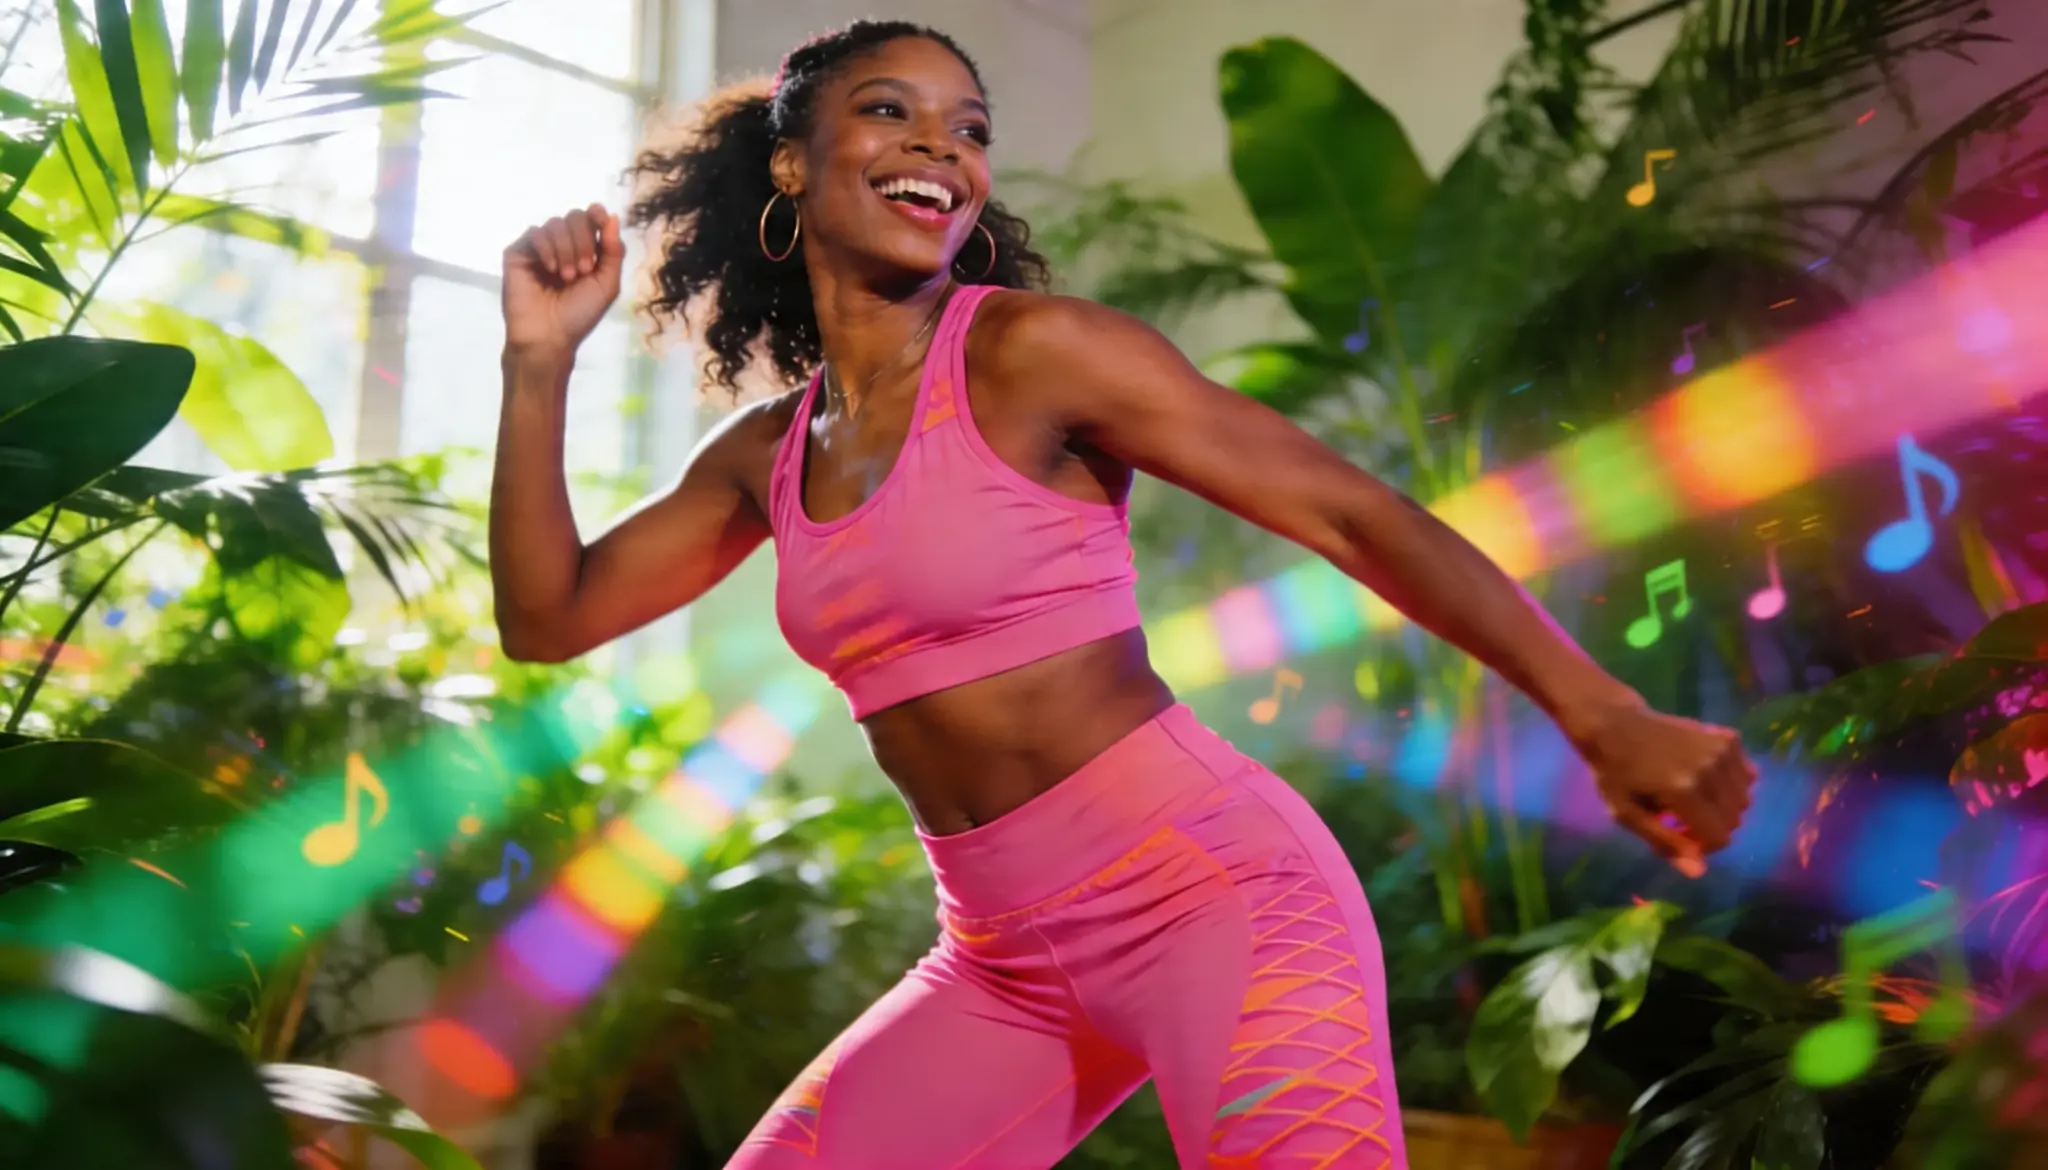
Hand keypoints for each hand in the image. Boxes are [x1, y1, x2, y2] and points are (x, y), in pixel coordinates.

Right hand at [502, 204, 622, 359]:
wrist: (548, 336)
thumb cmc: (580, 314)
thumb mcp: (607, 285)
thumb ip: (613, 252)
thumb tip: (612, 217)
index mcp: (585, 252)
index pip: (590, 220)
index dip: (596, 214)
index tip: (600, 218)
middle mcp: (562, 246)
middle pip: (574, 217)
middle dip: (583, 240)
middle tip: (584, 270)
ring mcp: (539, 249)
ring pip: (555, 223)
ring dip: (566, 248)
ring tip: (566, 276)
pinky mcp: (519, 253)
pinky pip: (535, 232)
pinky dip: (547, 247)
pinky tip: (550, 269)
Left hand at [1576, 701, 1757, 877]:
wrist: (1615, 724)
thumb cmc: (1614, 773)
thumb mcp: (1628, 815)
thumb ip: (1665, 843)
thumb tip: (1700, 872)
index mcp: (1683, 790)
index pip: (1720, 837)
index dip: (1704, 845)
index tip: (1682, 836)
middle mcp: (1709, 769)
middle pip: (1734, 819)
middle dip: (1713, 826)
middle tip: (1683, 818)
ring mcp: (1721, 750)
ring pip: (1744, 798)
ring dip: (1723, 806)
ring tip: (1693, 798)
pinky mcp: (1727, 738)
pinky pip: (1746, 774)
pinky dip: (1731, 783)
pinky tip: (1705, 778)